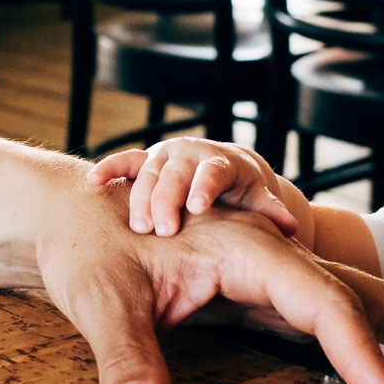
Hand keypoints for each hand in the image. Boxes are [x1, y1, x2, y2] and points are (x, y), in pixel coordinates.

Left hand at [33, 191, 383, 383]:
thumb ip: (122, 354)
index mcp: (250, 248)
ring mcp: (276, 277)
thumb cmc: (87, 242)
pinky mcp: (267, 298)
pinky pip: (341, 322)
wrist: (69, 212)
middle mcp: (276, 258)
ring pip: (368, 306)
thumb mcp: (97, 296)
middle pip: (375, 299)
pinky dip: (381, 352)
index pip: (327, 308)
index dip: (368, 363)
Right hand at [89, 139, 299, 237]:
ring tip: (138, 226)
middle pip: (176, 173)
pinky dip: (109, 169)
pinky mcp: (146, 162)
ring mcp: (166, 156)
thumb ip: (268, 212)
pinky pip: (125, 162)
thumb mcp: (256, 200)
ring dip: (140, 197)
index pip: (212, 172)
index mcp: (219, 162)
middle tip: (162, 230)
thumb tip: (291, 226)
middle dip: (167, 199)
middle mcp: (191, 154)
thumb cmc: (241, 193)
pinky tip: (92, 183)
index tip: (197, 206)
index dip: (204, 187)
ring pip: (149, 172)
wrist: (226, 170)